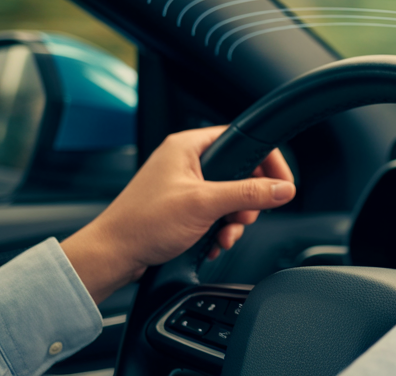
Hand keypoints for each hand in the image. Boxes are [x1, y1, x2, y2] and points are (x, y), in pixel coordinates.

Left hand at [60, 126, 295, 302]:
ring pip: (229, 198)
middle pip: (239, 173)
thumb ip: (248, 194)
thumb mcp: (204, 205)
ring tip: (223, 236)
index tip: (282, 183)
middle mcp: (185, 162)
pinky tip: (212, 242)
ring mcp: (183, 186)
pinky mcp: (181, 208)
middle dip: (247, 202)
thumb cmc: (142, 224)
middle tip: (242, 218)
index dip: (266, 162)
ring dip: (233, 221)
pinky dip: (219, 230)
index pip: (241, 140)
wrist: (113, 255)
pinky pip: (215, 214)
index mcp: (188, 147)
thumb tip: (282, 189)